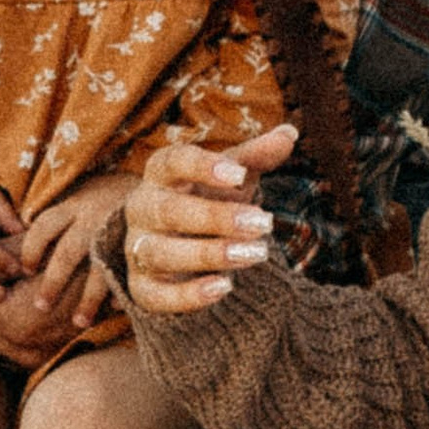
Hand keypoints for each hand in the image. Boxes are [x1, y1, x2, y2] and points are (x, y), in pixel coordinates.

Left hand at [17, 185, 127, 334]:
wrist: (157, 182)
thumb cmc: (110, 192)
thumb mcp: (83, 193)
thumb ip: (62, 214)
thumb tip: (23, 233)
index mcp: (75, 204)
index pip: (43, 226)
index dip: (31, 249)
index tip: (25, 270)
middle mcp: (94, 217)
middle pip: (67, 253)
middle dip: (53, 282)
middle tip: (40, 307)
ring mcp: (118, 232)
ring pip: (99, 270)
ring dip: (87, 299)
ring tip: (78, 322)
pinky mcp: (140, 245)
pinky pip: (130, 274)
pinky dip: (122, 292)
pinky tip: (114, 309)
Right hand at [114, 122, 295, 314]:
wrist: (181, 242)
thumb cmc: (207, 197)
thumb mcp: (231, 176)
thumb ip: (255, 157)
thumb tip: (290, 133)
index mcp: (161, 173)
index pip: (172, 162)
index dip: (202, 167)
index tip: (239, 174)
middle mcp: (143, 208)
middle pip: (168, 210)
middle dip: (216, 218)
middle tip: (263, 222)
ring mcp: (138, 248)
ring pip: (159, 252)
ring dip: (208, 254)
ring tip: (255, 254)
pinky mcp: (142, 287)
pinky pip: (155, 295)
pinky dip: (187, 295)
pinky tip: (224, 287)